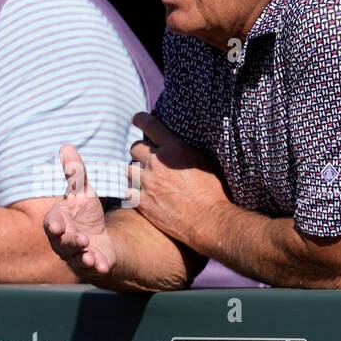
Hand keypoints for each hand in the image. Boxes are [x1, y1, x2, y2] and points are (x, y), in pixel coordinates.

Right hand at [43, 145, 118, 276]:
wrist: (101, 238)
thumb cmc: (86, 213)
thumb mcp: (83, 191)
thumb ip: (75, 173)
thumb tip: (66, 146)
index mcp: (59, 221)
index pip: (52, 223)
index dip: (54, 224)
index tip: (57, 226)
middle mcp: (63, 240)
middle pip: (62, 243)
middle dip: (70, 241)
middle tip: (81, 239)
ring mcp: (76, 254)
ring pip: (75, 258)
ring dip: (82, 257)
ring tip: (90, 256)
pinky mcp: (91, 264)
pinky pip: (91, 268)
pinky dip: (97, 267)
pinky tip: (103, 266)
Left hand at [128, 111, 231, 248]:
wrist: (209, 221)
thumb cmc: (213, 193)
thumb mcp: (203, 162)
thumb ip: (185, 151)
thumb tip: (178, 144)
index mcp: (174, 149)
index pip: (150, 125)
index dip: (140, 119)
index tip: (137, 119)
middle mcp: (157, 163)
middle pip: (134, 148)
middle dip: (139, 152)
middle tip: (146, 160)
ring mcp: (146, 183)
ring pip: (128, 170)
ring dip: (134, 173)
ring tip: (144, 180)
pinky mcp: (141, 202)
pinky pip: (127, 191)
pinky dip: (131, 192)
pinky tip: (139, 196)